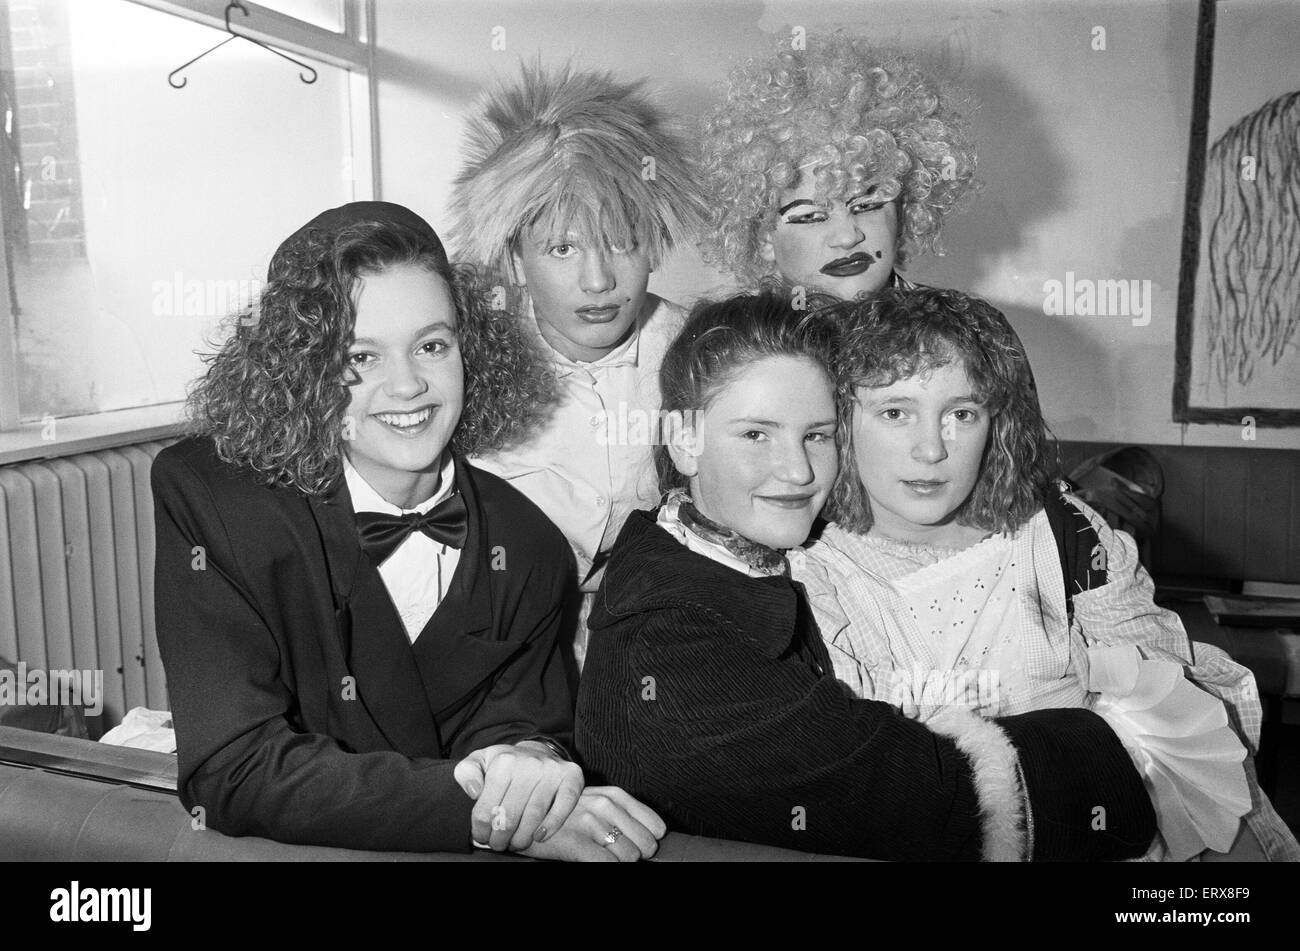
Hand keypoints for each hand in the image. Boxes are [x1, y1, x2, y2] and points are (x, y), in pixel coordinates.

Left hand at [454, 742, 583, 850]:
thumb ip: (466, 773)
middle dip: (500, 838)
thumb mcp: (479, 761)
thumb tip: (474, 791)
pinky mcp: (572, 778)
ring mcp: (552, 770)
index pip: (487, 808)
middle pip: (510, 816)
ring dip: (522, 838)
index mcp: (503, 762)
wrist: (536, 752)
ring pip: (534, 817)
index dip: (481, 830)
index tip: (482, 837)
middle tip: (499, 844)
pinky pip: (563, 807)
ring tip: (516, 843)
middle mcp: (529, 764)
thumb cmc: (504, 764)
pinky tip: (540, 836)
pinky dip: (552, 825)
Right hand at [519, 786, 666, 862]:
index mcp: (613, 795)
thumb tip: (652, 840)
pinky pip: (606, 864)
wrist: (523, 816)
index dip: (650, 841)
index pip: (654, 825)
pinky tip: (594, 861)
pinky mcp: (575, 842)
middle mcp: (604, 805)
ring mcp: (589, 823)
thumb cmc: (563, 815)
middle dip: (637, 856)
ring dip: (619, 863)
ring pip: (629, 857)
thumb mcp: (595, 804)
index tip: (638, 846)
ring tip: (602, 858)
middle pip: (645, 845)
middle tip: (619, 856)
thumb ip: (622, 816)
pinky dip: (606, 867)